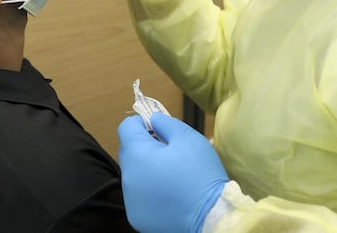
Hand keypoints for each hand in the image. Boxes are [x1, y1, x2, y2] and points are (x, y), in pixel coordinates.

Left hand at [118, 114, 227, 232]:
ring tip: (172, 173)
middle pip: (128, 152)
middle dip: (145, 145)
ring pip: (134, 174)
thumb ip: (166, 123)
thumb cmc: (200, 174)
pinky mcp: (137, 216)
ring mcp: (131, 201)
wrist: (211, 217)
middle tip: (169, 150)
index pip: (126, 128)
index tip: (157, 126)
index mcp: (137, 156)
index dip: (141, 122)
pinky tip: (169, 192)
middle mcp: (128, 179)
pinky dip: (149, 190)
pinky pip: (139, 195)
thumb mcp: (188, 138)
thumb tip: (153, 120)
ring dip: (147, 168)